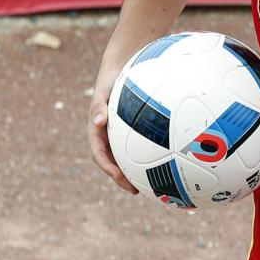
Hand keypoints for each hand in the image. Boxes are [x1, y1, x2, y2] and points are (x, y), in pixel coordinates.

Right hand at [88, 68, 138, 194]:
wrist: (119, 68)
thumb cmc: (109, 80)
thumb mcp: (102, 91)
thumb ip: (98, 105)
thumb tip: (98, 121)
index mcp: (96, 132)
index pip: (99, 155)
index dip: (108, 168)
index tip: (118, 177)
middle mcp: (107, 136)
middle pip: (112, 162)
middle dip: (121, 178)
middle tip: (134, 190)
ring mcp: (118, 134)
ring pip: (125, 157)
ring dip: (133, 171)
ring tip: (149, 184)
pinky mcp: (130, 131)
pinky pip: (137, 145)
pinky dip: (145, 155)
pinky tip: (163, 159)